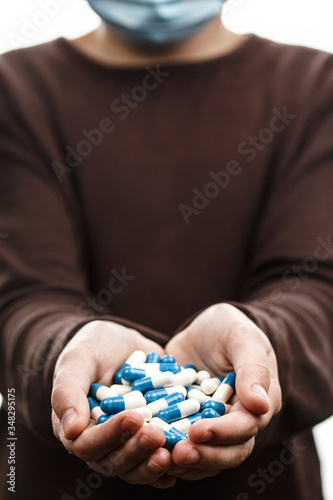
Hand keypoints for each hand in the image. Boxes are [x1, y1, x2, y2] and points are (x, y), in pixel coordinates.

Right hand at [51, 320, 174, 487]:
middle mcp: (100, 442)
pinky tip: (183, 456)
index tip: (132, 418)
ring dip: (152, 464)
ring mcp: (125, 443)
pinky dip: (168, 461)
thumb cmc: (93, 347)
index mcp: (75, 427)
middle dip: (136, 451)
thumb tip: (70, 430)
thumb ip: (68, 391)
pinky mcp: (147, 438)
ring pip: (135, 466)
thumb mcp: (78, 359)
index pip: (87, 444)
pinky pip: (155, 457)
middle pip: (113, 462)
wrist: (122, 342)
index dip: (109, 436)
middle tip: (157, 435)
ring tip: (171, 451)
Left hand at [164, 303, 281, 481]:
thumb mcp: (241, 337)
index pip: (246, 427)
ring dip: (185, 461)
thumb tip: (260, 405)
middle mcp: (239, 421)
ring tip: (160, 456)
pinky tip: (147, 447)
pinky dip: (167, 449)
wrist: (205, 328)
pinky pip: (182, 443)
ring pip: (206, 454)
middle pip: (229, 452)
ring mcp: (213, 425)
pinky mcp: (189, 424)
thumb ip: (253, 368)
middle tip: (177, 454)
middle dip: (204, 456)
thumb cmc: (229, 327)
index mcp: (259, 403)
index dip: (223, 434)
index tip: (197, 432)